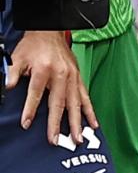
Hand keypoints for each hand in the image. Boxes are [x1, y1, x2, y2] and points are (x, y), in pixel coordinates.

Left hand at [5, 30, 96, 144]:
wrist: (50, 32)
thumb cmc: (33, 46)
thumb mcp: (18, 58)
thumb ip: (13, 74)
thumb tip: (8, 87)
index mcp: (45, 70)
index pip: (36, 94)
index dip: (30, 110)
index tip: (26, 124)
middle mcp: (61, 75)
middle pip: (60, 103)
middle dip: (57, 124)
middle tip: (56, 141)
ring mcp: (73, 77)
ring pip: (76, 103)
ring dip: (77, 122)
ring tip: (78, 138)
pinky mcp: (79, 78)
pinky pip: (86, 97)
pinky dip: (90, 111)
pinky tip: (93, 123)